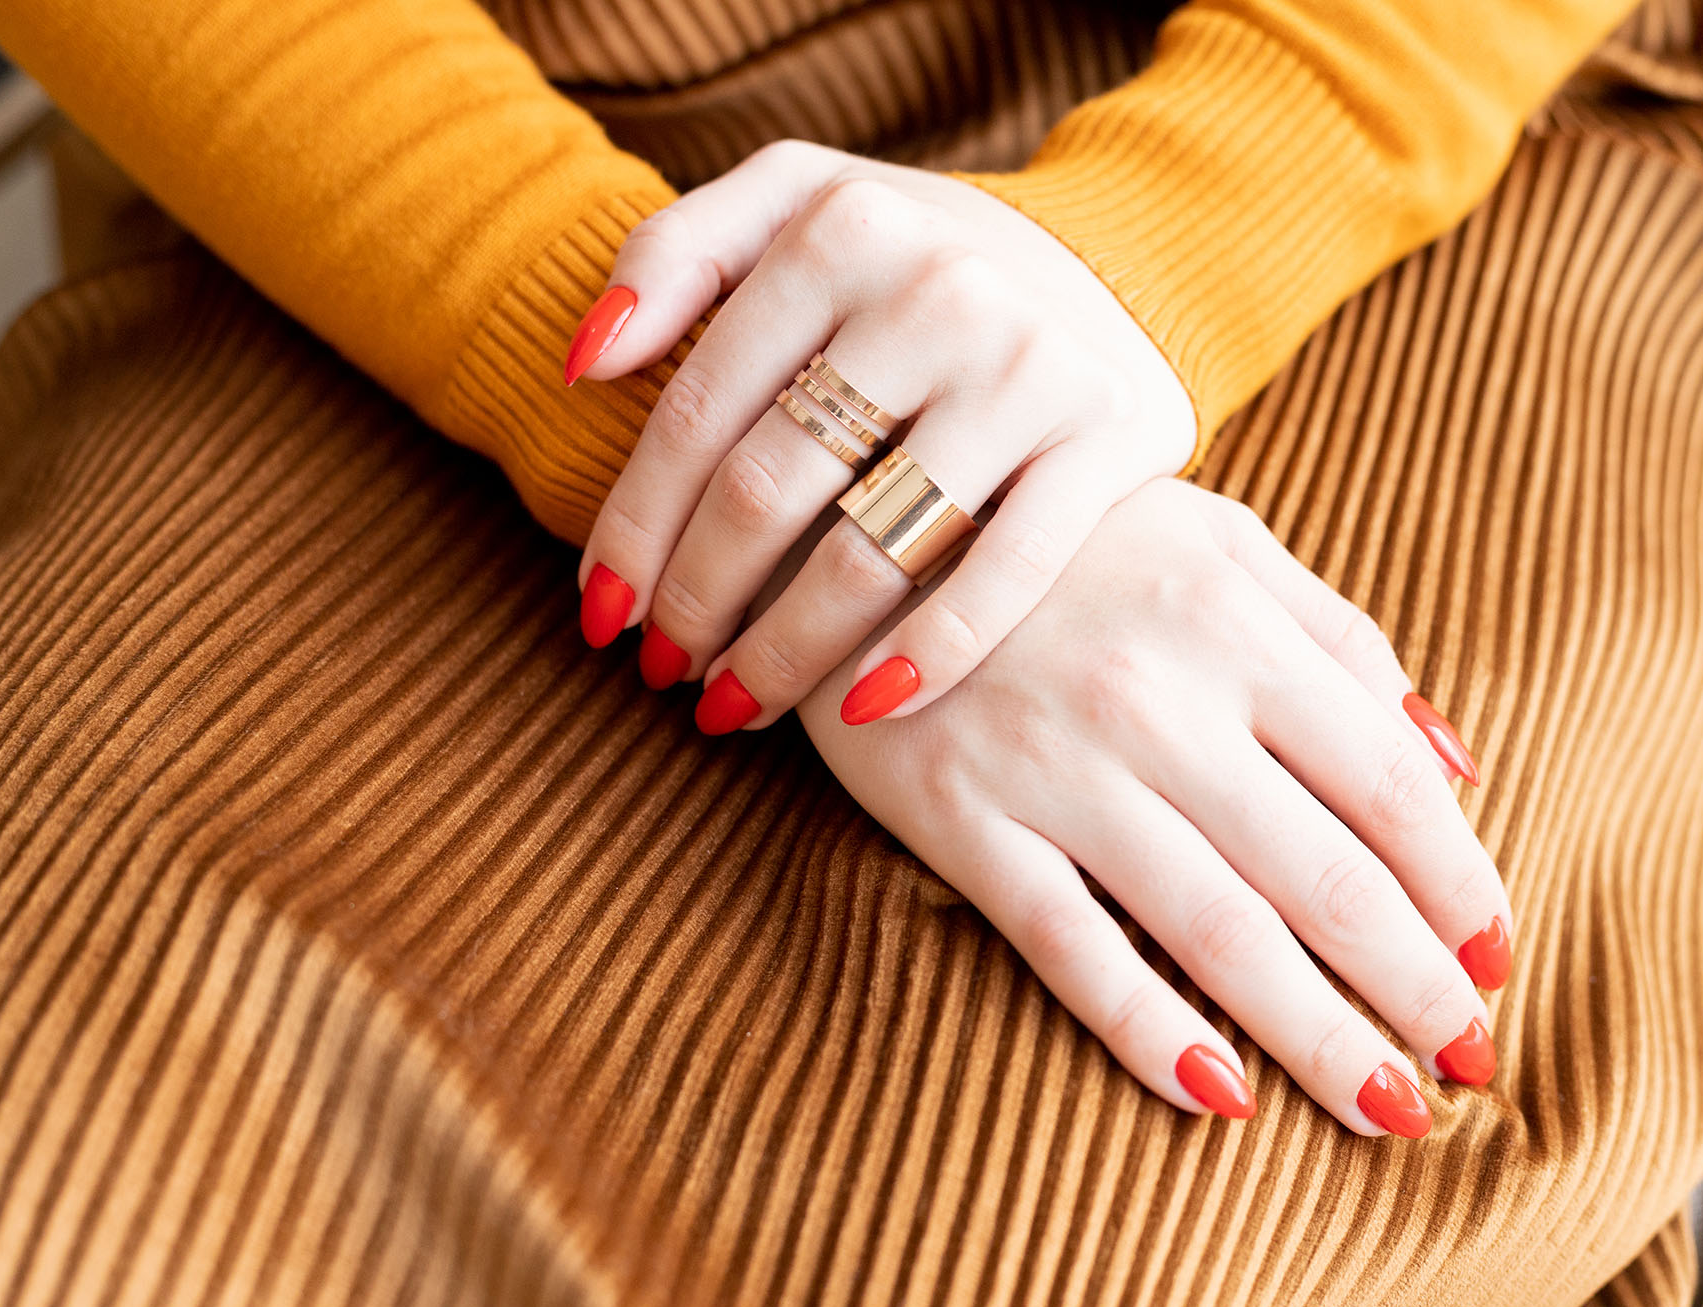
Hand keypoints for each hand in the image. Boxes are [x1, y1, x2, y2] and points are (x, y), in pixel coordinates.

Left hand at [567, 140, 1194, 733]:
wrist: (1116, 259)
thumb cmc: (913, 258)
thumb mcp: (793, 202)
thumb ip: (676, 254)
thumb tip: (586, 363)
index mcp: (838, 229)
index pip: (698, 413)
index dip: (634, 529)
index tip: (599, 615)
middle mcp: (936, 289)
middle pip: (769, 490)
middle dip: (696, 601)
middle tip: (664, 670)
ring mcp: (1027, 366)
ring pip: (870, 550)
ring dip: (785, 652)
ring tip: (735, 706)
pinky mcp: (1107, 435)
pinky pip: (1006, 572)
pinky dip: (933, 652)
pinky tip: (866, 710)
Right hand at [794, 479, 1509, 1134]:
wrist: (864, 510)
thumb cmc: (1068, 534)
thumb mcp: (1214, 538)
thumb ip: (1337, 637)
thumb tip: (1453, 764)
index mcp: (1234, 626)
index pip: (1387, 784)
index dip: (1460, 885)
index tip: (1500, 960)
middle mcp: (1160, 703)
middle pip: (1324, 879)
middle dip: (1415, 988)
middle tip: (1468, 1065)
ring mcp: (1058, 770)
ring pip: (1216, 934)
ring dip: (1318, 1037)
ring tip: (1388, 1110)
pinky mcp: (965, 822)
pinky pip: (1071, 950)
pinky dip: (1148, 1033)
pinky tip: (1221, 1098)